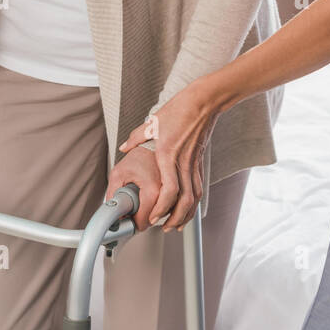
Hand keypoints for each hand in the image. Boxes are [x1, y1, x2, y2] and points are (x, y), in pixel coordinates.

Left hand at [117, 84, 219, 232]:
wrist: (204, 102)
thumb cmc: (180, 109)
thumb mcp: (153, 122)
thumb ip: (137, 136)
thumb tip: (125, 146)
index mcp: (168, 154)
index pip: (169, 190)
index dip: (162, 208)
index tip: (152, 217)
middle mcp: (183, 162)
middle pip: (184, 200)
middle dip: (174, 219)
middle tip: (163, 228)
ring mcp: (194, 163)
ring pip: (194, 197)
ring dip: (186, 214)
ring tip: (175, 225)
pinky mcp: (199, 162)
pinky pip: (198, 188)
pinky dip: (193, 202)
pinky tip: (188, 208)